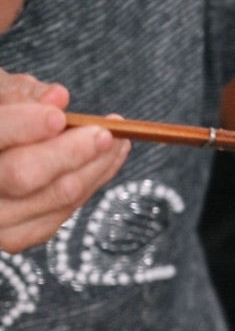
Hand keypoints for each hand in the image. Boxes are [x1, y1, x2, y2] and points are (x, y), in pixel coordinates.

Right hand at [0, 69, 129, 252]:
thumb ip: (20, 94)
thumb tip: (58, 97)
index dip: (24, 127)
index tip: (58, 116)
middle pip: (23, 175)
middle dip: (70, 152)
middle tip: (104, 133)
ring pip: (57, 196)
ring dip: (97, 166)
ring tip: (119, 139)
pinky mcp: (18, 236)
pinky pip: (66, 211)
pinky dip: (94, 182)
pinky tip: (109, 159)